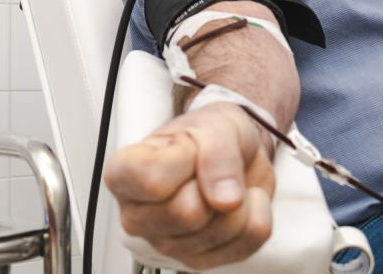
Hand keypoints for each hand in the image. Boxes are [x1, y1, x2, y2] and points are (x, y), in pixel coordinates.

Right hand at [105, 102, 275, 269]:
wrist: (233, 150)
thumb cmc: (208, 134)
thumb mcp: (214, 123)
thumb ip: (217, 153)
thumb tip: (226, 199)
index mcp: (125, 175)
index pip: (153, 182)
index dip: (186, 159)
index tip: (189, 145)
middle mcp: (137, 216)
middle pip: (188, 213)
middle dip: (215, 182)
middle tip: (211, 167)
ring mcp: (167, 244)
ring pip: (221, 229)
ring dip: (239, 198)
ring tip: (224, 183)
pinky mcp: (201, 260)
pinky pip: (248, 241)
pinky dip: (257, 213)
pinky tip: (239, 201)